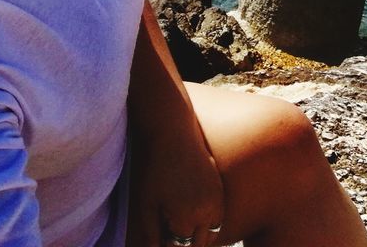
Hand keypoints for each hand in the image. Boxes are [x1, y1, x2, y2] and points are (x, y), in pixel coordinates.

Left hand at [127, 114, 225, 246]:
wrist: (172, 132)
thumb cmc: (154, 167)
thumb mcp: (146, 205)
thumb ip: (151, 235)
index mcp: (188, 217)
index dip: (168, 246)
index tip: (160, 236)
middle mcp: (208, 211)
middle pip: (197, 246)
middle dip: (183, 245)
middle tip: (167, 233)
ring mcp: (217, 199)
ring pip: (211, 234)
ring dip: (197, 238)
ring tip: (178, 229)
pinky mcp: (220, 189)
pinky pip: (217, 218)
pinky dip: (206, 224)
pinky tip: (189, 216)